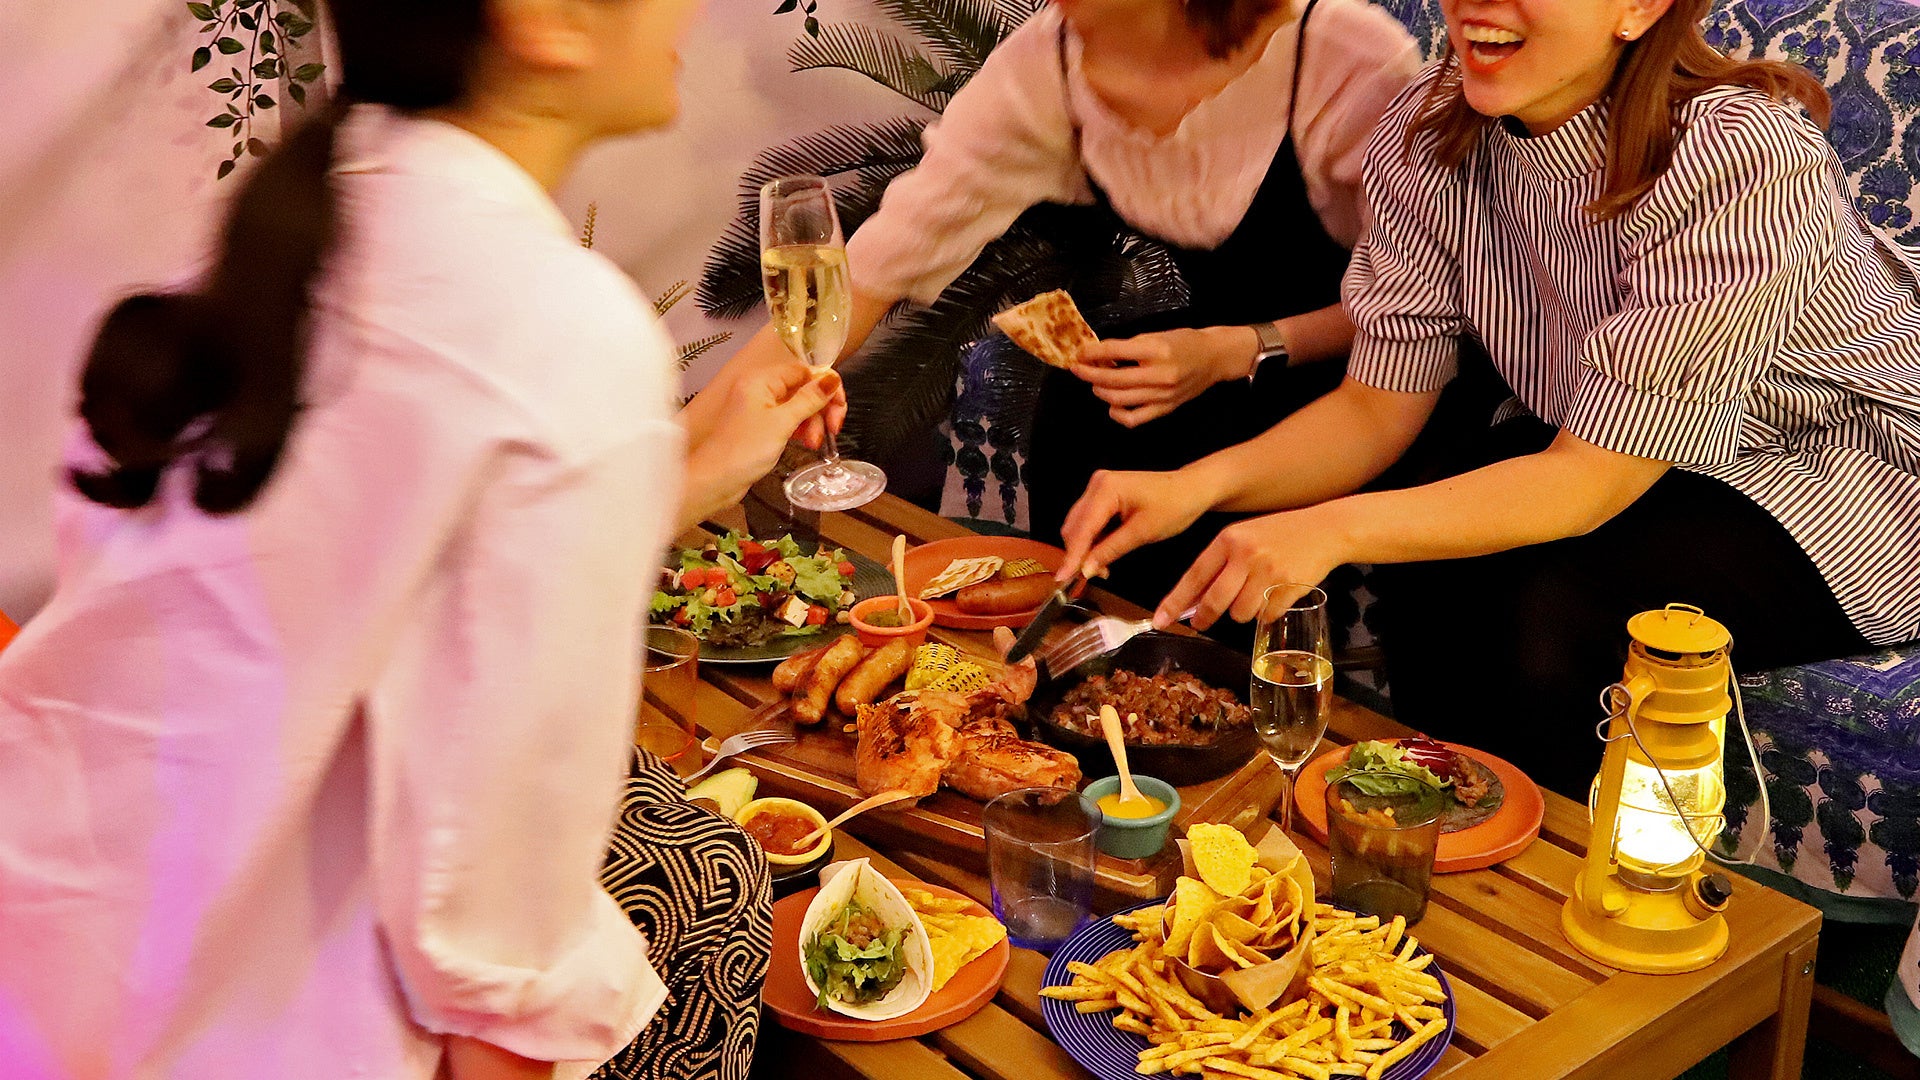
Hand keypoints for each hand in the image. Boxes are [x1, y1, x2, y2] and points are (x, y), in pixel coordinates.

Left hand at [684, 365, 841, 520]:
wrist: (715, 480)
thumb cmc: (741, 451)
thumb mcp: (783, 422)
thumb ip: (809, 399)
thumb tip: (831, 379)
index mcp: (761, 380)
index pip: (804, 371)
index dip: (825, 387)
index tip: (838, 407)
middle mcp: (760, 389)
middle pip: (803, 388)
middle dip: (820, 408)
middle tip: (832, 428)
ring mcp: (760, 408)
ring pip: (798, 406)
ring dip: (812, 423)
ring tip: (814, 444)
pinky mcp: (761, 426)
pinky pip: (789, 420)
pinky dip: (801, 430)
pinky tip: (806, 443)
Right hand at [1057, 469, 1216, 583]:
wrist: (1192, 489)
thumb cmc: (1175, 506)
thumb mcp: (1142, 533)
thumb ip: (1110, 550)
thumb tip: (1085, 570)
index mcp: (1106, 489)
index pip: (1081, 528)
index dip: (1071, 555)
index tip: (1062, 578)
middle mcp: (1097, 485)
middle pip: (1074, 527)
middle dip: (1079, 553)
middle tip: (1091, 577)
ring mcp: (1099, 488)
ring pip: (1078, 526)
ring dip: (1085, 549)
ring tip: (1101, 568)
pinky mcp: (1103, 495)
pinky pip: (1089, 522)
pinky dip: (1092, 540)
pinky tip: (1103, 554)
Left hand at [1070, 326, 1255, 427]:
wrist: (1214, 358)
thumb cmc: (1184, 342)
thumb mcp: (1156, 335)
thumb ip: (1128, 346)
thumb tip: (1097, 354)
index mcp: (1157, 350)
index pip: (1114, 351)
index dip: (1091, 353)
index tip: (1079, 353)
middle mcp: (1160, 375)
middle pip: (1112, 379)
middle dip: (1089, 373)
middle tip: (1078, 369)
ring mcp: (1163, 396)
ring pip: (1119, 399)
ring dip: (1100, 390)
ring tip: (1095, 382)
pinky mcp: (1165, 409)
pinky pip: (1134, 419)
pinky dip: (1117, 413)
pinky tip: (1112, 404)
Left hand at [1155, 507, 1345, 630]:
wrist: (1324, 529)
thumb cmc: (1279, 535)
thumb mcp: (1244, 537)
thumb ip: (1219, 564)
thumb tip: (1193, 599)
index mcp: (1229, 539)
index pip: (1195, 576)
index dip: (1176, 602)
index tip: (1161, 620)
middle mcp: (1246, 554)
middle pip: (1215, 601)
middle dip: (1204, 617)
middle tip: (1200, 624)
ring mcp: (1269, 571)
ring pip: (1240, 613)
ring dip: (1242, 612)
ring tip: (1254, 595)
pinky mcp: (1289, 587)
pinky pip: (1266, 615)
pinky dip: (1267, 612)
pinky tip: (1276, 594)